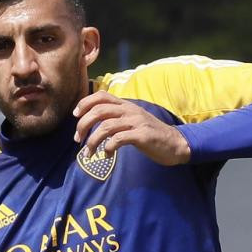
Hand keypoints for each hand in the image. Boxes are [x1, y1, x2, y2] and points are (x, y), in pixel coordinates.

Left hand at [73, 91, 191, 165]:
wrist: (176, 144)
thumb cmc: (151, 135)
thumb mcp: (133, 120)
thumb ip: (117, 117)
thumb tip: (95, 120)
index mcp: (126, 105)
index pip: (101, 96)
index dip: (84, 103)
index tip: (76, 116)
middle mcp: (130, 111)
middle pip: (98, 110)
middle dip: (83, 125)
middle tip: (78, 139)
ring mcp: (136, 122)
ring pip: (105, 126)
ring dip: (92, 141)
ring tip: (89, 153)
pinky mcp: (142, 136)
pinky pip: (119, 139)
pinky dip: (108, 148)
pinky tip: (107, 155)